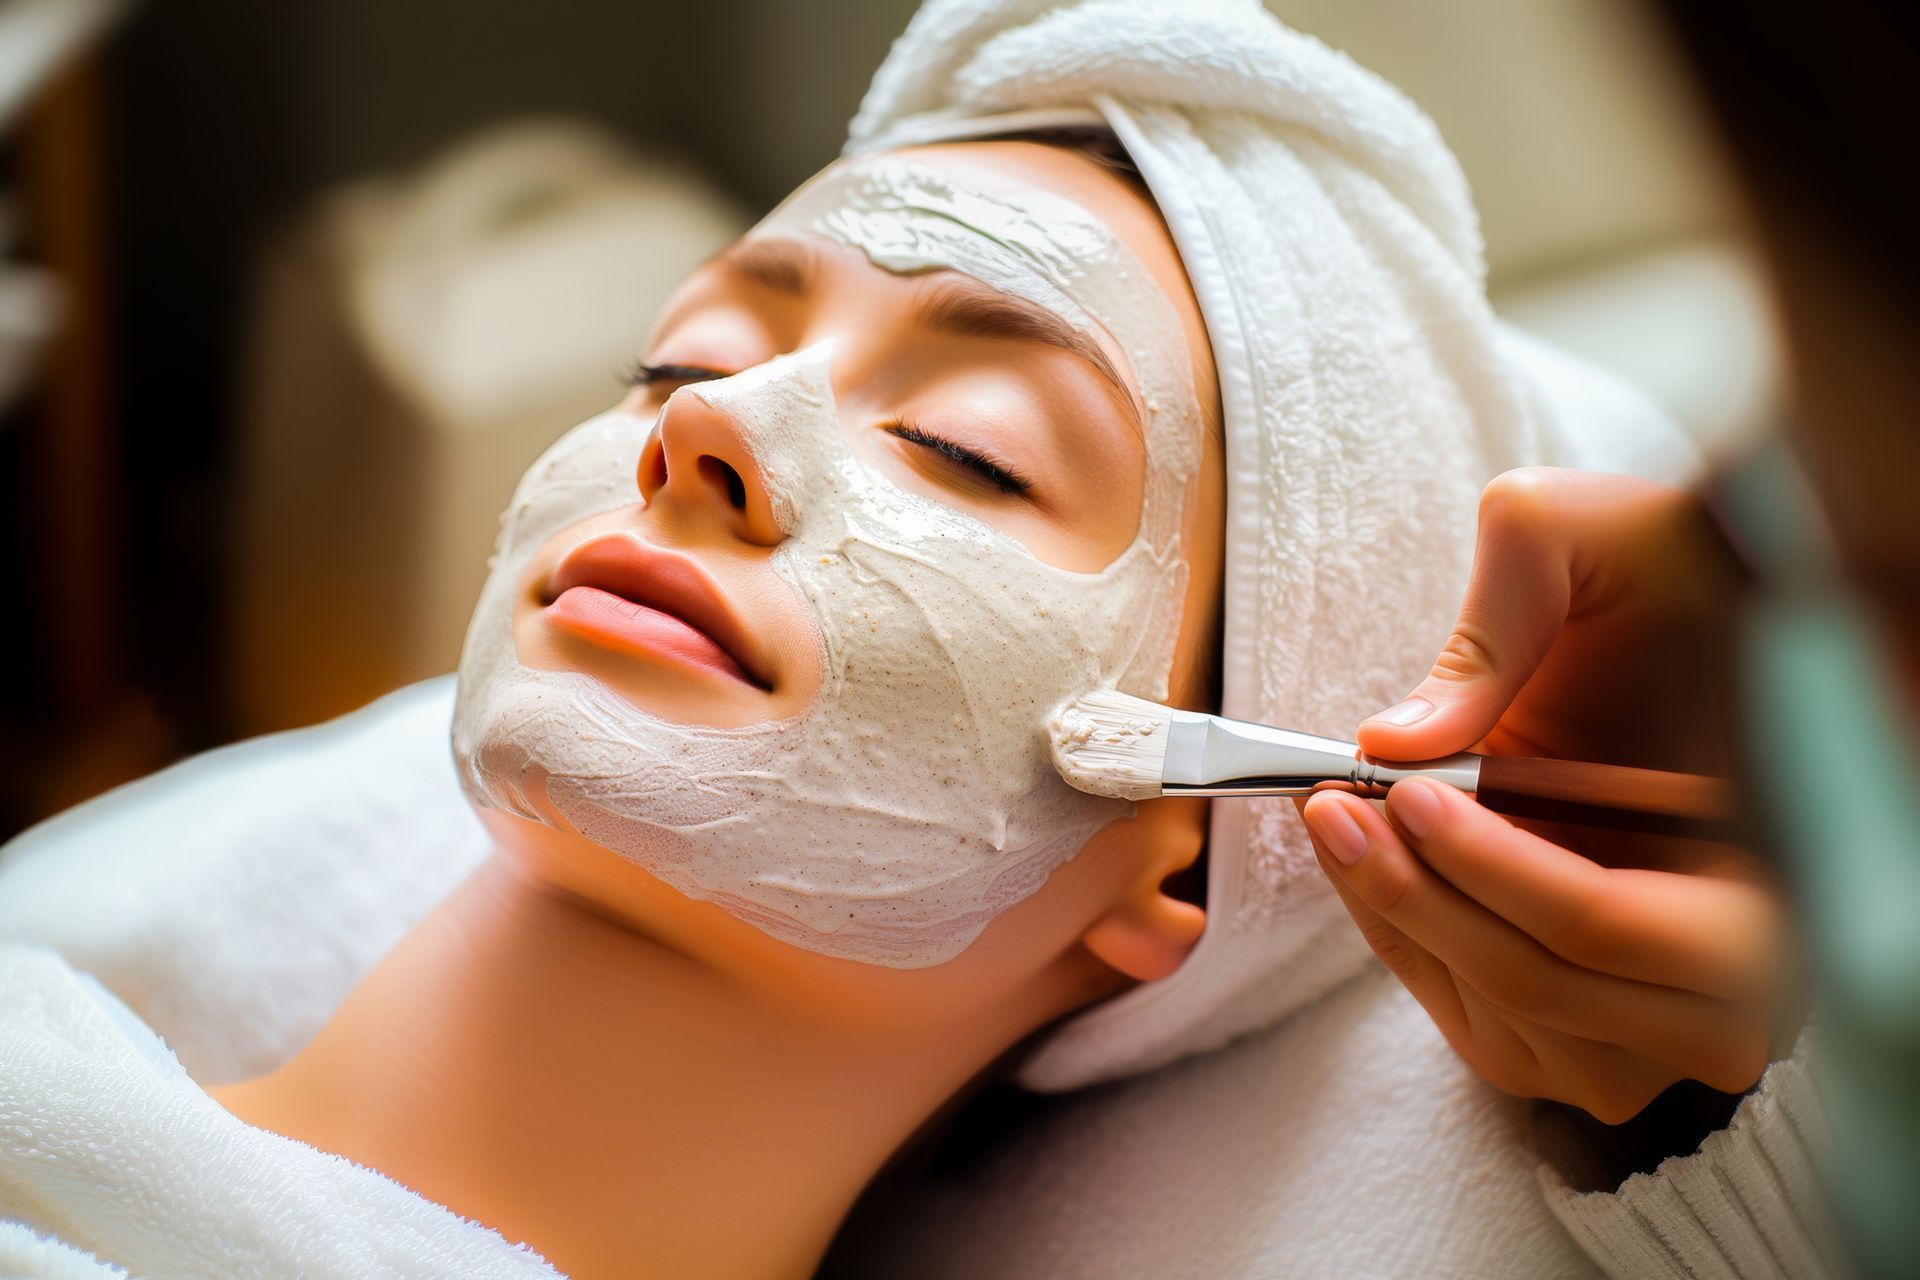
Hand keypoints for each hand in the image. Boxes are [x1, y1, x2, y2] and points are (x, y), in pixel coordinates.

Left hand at [1301, 468, 1791, 1122]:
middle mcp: (1750, 966)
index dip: (1497, 868)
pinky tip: (1369, 863)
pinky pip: (1501, 1025)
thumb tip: (1398, 742)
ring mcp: (1684, 1007)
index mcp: (1774, 859)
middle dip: (1422, 898)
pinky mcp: (1620, 1016)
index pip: (1615, 922)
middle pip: (1548, 981)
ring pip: (1519, 1020)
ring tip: (1335, 826)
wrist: (1709, 597)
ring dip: (1409, 926)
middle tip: (1334, 811)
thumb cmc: (1660, 555)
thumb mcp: (1583, 535)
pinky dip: (1420, 950)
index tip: (1407, 796)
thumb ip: (1503, 617)